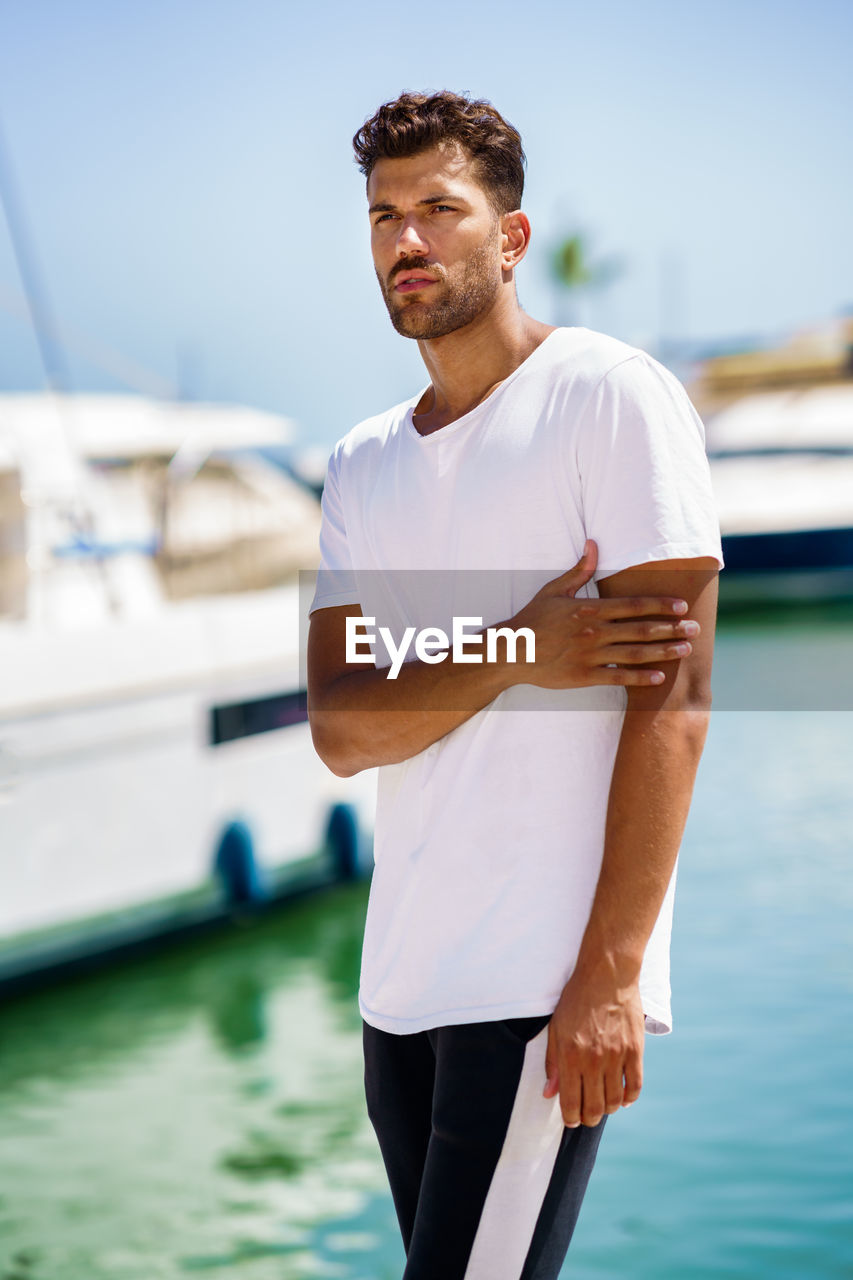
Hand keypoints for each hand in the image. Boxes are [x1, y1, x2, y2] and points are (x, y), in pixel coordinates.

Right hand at [507, 541, 698, 689]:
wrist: (513, 651)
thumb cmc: (533, 619)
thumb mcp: (554, 590)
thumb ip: (579, 570)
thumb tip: (594, 544)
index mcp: (590, 609)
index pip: (634, 606)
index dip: (661, 606)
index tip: (682, 607)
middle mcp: (594, 632)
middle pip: (641, 629)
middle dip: (671, 629)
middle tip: (695, 629)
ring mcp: (591, 655)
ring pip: (635, 653)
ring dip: (663, 652)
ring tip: (685, 650)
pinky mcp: (584, 676)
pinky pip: (618, 677)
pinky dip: (640, 678)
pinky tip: (659, 677)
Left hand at [543, 966, 644, 1127]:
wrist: (606, 975)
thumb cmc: (576, 1000)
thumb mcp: (556, 1028)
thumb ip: (552, 1062)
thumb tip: (549, 1093)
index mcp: (570, 1055)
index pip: (570, 1102)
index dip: (570, 1118)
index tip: (570, 1120)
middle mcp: (594, 1060)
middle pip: (594, 1107)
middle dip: (588, 1118)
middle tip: (586, 1116)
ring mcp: (616, 1056)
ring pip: (614, 1101)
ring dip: (607, 1110)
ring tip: (602, 1106)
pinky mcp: (635, 1050)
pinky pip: (635, 1086)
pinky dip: (629, 1099)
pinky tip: (622, 1099)